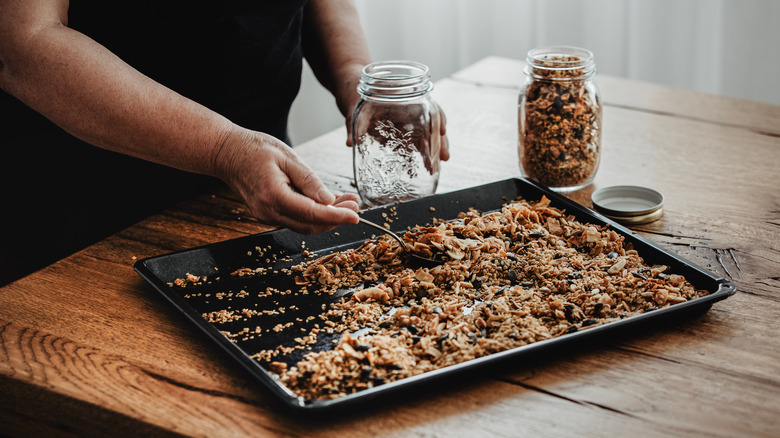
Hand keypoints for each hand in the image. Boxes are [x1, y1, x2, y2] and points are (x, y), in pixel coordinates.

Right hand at [214, 128, 359, 233]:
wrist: (226, 153)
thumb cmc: (254, 149)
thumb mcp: (287, 157)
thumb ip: (309, 180)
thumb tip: (329, 200)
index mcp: (274, 196)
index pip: (312, 214)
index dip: (337, 216)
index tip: (355, 215)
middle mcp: (268, 212)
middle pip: (310, 225)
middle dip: (336, 218)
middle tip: (355, 205)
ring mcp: (266, 216)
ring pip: (304, 225)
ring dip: (327, 216)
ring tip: (346, 201)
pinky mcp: (268, 214)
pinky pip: (295, 219)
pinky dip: (313, 214)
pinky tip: (326, 202)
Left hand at [345, 99, 450, 161]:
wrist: (350, 96)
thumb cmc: (354, 96)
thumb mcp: (352, 109)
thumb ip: (352, 126)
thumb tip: (350, 143)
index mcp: (402, 100)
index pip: (427, 105)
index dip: (438, 117)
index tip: (442, 130)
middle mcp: (407, 112)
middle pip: (431, 124)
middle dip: (440, 140)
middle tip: (444, 157)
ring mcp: (405, 124)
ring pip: (426, 136)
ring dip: (434, 151)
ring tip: (435, 167)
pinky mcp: (399, 134)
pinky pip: (415, 144)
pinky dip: (421, 155)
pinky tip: (426, 167)